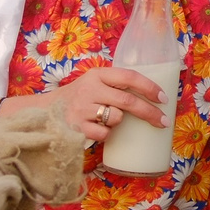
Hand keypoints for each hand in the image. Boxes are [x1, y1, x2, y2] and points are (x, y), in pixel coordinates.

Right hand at [1, 65, 166, 144]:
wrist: (44, 111)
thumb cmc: (78, 98)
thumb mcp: (94, 83)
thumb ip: (116, 85)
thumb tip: (154, 97)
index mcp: (97, 74)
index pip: (129, 76)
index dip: (150, 87)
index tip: (164, 98)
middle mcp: (90, 88)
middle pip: (128, 101)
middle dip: (150, 113)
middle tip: (163, 122)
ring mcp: (83, 108)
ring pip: (117, 118)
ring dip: (119, 122)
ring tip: (107, 119)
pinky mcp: (77, 126)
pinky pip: (105, 133)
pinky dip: (107, 134)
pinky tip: (97, 130)